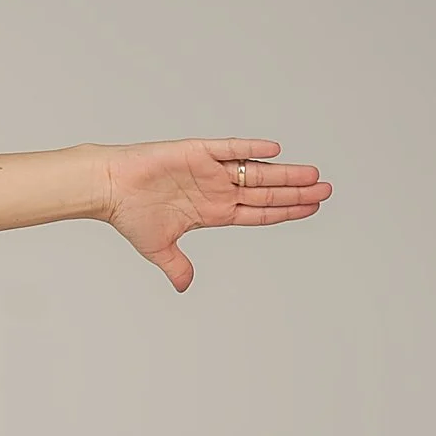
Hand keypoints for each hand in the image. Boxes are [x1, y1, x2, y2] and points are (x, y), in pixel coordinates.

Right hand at [99, 138, 330, 292]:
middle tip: (326, 190)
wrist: (109, 188)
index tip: (312, 208)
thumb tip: (185, 287)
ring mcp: (210, 170)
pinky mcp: (198, 152)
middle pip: (266, 192)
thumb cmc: (129, 214)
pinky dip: (251, 149)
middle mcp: (218, 189)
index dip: (286, 212)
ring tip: (312, 174)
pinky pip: (229, 149)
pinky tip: (274, 150)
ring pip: (256, 171)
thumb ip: (176, 266)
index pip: (259, 213)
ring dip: (284, 173)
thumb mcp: (158, 248)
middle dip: (297, 192)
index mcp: (214, 211)